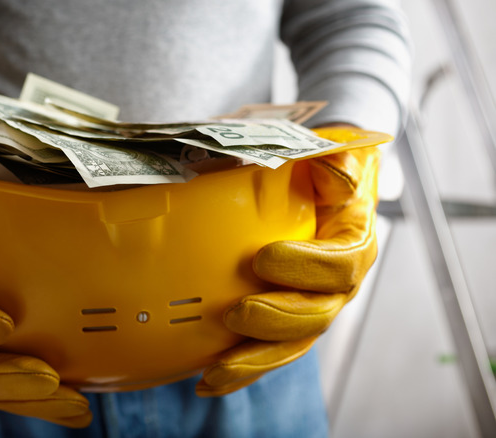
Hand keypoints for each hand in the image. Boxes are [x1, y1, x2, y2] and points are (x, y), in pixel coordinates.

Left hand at [197, 128, 380, 396]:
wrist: (308, 187)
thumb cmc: (316, 171)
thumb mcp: (330, 154)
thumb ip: (335, 161)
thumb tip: (333, 171)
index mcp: (352, 243)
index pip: (343, 263)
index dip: (309, 267)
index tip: (264, 257)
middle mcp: (336, 285)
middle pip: (318, 316)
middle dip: (278, 320)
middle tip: (238, 313)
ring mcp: (309, 308)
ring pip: (291, 346)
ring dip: (255, 360)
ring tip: (218, 368)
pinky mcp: (282, 324)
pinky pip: (266, 353)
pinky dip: (239, 371)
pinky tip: (207, 382)